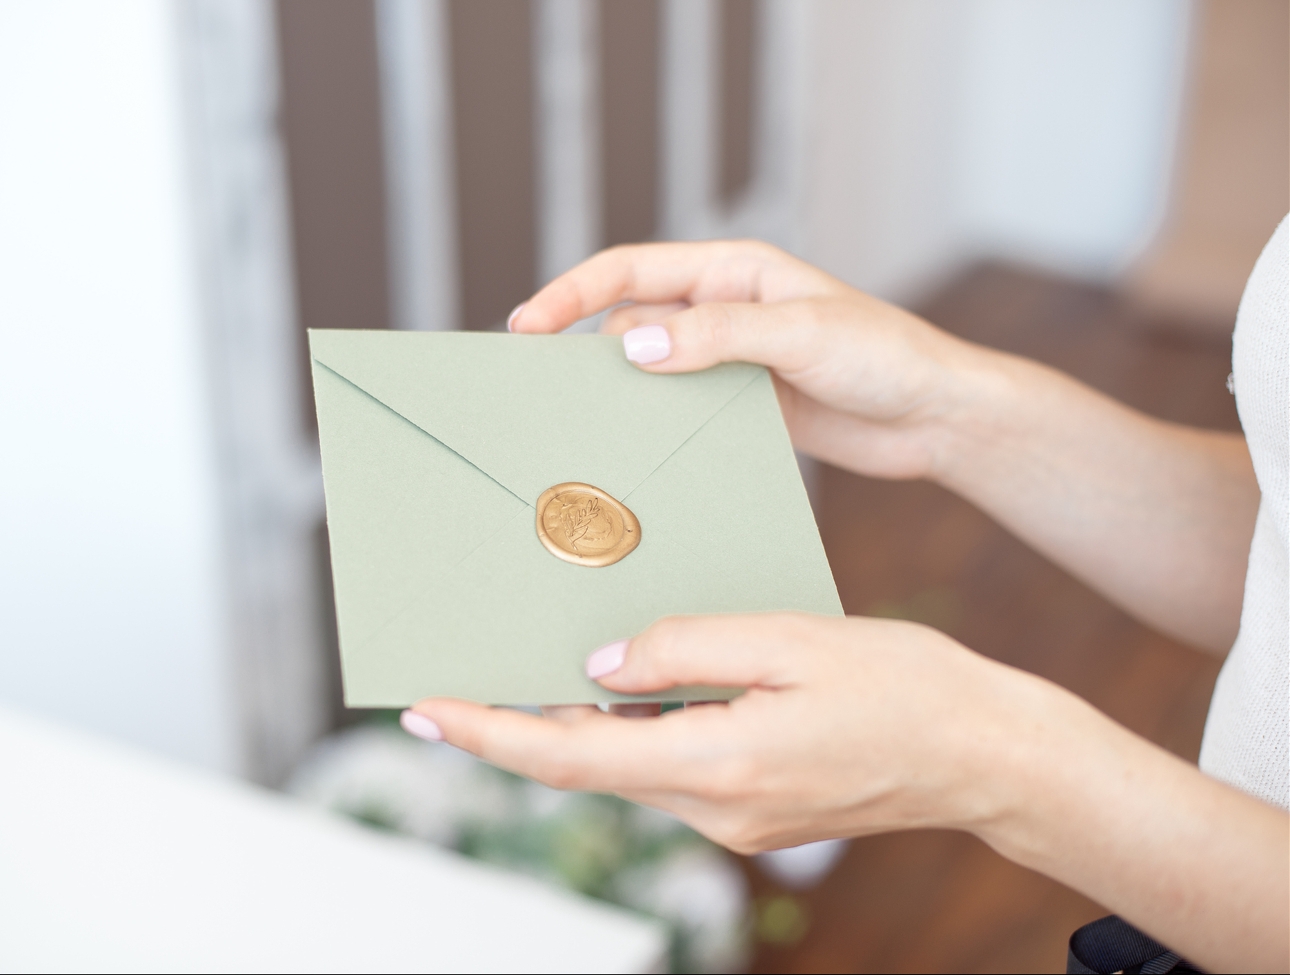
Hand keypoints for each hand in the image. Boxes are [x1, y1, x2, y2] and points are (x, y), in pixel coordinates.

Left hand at [405, 615, 1289, 972]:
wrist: (983, 754)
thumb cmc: (902, 686)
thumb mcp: (790, 641)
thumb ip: (685, 648)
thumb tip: (598, 661)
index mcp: (718, 764)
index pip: (570, 755)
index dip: (490, 733)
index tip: (425, 709)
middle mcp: (715, 807)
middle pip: (584, 768)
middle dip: (514, 729)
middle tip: (451, 686)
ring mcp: (734, 818)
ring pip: (624, 767)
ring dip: (572, 728)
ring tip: (527, 669)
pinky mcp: (753, 808)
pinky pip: (668, 766)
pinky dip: (629, 731)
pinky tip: (624, 687)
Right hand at [508, 240, 987, 480]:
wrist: (933, 416)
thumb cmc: (884, 356)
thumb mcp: (801, 335)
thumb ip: (717, 337)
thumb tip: (632, 345)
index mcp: (732, 272)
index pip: (630, 271)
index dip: (571, 294)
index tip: (525, 326)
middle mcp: (722, 310)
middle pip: (629, 322)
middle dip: (583, 350)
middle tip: (541, 393)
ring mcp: (729, 360)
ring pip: (650, 370)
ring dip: (620, 393)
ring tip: (582, 428)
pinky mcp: (742, 405)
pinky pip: (680, 409)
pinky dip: (654, 424)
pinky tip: (636, 450)